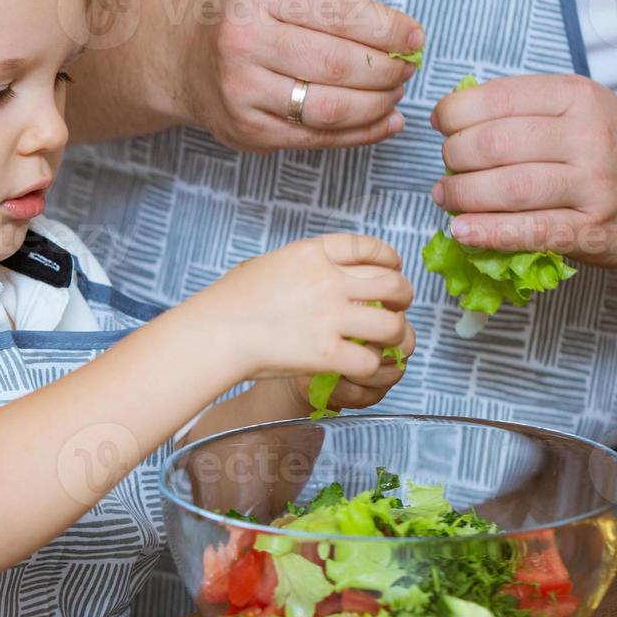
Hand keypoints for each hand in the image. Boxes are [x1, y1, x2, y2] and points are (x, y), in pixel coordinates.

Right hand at [178, 0, 423, 152]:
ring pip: (331, 107)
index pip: (340, 14)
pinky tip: (384, 121)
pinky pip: (318, 138)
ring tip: (395, 93)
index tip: (415, 38)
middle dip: (387, 70)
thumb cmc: (247, 17)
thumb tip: (405, 39)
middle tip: (407, 69)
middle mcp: (244, 42)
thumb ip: (335, 6)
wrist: (183, 56)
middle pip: (338, 64)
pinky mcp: (248, 130)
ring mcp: (243, 91)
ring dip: (378, 104)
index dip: (388, 30)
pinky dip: (361, 133)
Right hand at [194, 233, 415, 382]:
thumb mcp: (266, 265)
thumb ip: (298, 265)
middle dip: (402, 298)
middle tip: (397, 310)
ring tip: (389, 345)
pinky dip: (372, 368)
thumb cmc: (229, 301)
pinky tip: (362, 369)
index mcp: (312, 254)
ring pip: (392, 325)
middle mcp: (327, 281)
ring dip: (396, 337)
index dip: (388, 257)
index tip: (393, 267)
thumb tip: (316, 268)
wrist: (213, 332)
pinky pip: (371, 361)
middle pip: (392, 284)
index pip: (366, 247)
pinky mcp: (326, 354)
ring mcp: (329, 317)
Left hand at [430, 74, 616, 267]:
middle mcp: (587, 137)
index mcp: (578, 98)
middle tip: (447, 165)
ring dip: (462, 195)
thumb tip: (456, 117)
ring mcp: (592, 186)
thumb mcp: (582, 106)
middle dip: (455, 156)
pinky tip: (462, 231)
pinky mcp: (592, 231)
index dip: (456, 112)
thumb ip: (527, 108)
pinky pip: (530, 232)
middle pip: (495, 144)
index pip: (499, 98)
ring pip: (508, 188)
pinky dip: (488, 232)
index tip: (442, 123)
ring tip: (446, 197)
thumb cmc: (616, 144)